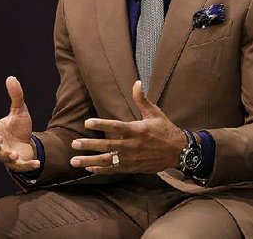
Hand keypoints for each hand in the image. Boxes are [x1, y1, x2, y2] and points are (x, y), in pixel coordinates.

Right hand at [0, 76, 39, 171]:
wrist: (27, 143)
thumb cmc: (18, 127)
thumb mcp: (20, 110)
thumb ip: (16, 96)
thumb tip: (11, 77)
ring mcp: (6, 153)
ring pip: (2, 156)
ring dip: (7, 155)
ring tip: (13, 153)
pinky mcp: (17, 162)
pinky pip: (21, 166)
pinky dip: (28, 165)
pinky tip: (37, 163)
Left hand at [69, 80, 185, 173]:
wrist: (178, 151)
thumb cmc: (165, 130)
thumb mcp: (155, 113)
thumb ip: (142, 99)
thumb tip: (137, 82)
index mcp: (138, 130)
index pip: (116, 126)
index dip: (101, 124)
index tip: (87, 122)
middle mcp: (133, 145)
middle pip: (107, 145)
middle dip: (89, 145)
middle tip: (74, 143)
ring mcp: (132, 158)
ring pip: (107, 160)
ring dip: (89, 161)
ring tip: (74, 161)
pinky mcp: (132, 167)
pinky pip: (114, 169)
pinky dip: (101, 169)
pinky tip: (89, 168)